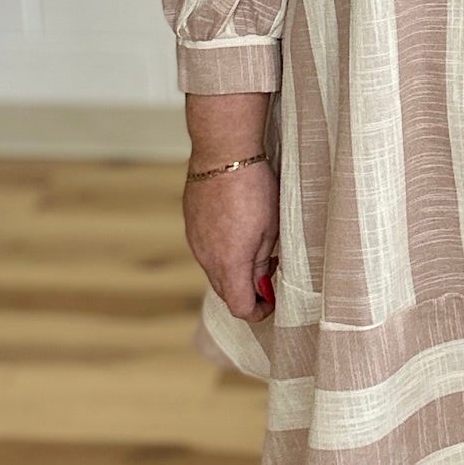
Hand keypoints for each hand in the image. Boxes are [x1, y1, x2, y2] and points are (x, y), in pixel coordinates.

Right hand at [181, 159, 279, 320]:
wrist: (223, 153)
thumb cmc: (253, 189)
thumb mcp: (270, 229)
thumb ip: (262, 263)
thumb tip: (261, 285)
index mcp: (229, 264)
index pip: (240, 307)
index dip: (258, 311)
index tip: (272, 301)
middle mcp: (206, 258)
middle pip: (226, 292)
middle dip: (247, 292)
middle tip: (268, 275)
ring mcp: (195, 242)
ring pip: (214, 271)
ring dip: (234, 272)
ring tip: (257, 250)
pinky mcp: (191, 225)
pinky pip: (206, 251)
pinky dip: (222, 253)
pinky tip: (238, 232)